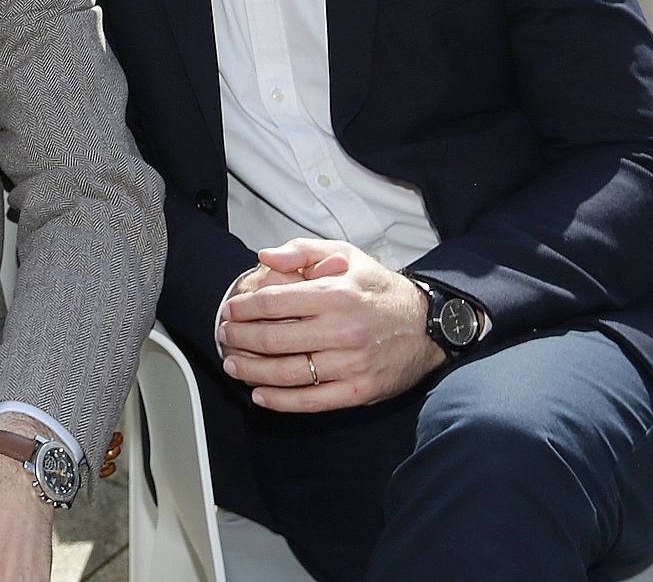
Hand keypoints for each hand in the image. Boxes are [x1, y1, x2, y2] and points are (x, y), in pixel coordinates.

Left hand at [219, 238, 445, 412]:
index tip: (230, 310)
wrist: (428, 325)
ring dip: (252, 371)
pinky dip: (280, 401)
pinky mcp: (359, 391)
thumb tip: (264, 257)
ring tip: (233, 365)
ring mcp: (351, 364)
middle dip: (240, 339)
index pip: (274, 302)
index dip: (244, 308)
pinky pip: (311, 401)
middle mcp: (342, 330)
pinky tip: (260, 395)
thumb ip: (303, 251)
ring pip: (288, 373)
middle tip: (225, 336)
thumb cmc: (380, 290)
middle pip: (274, 339)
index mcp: (336, 294)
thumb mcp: (347, 255)